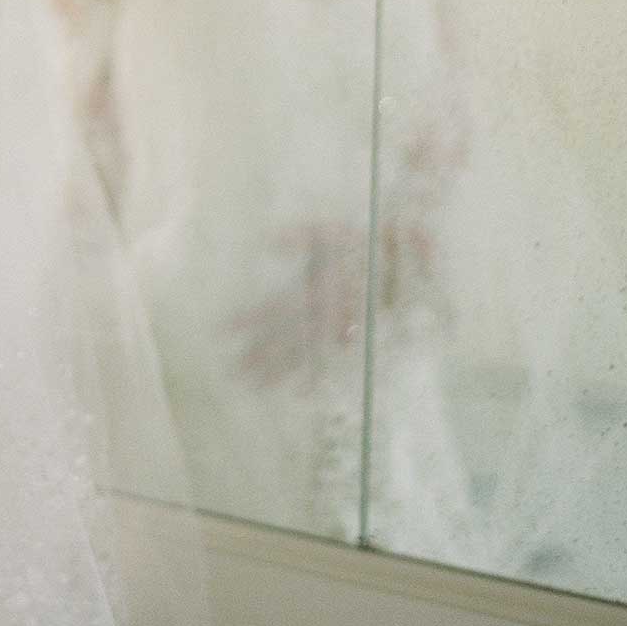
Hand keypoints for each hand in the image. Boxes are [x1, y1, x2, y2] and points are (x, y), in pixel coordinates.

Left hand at [227, 223, 366, 387]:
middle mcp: (325, 314)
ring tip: (255, 385)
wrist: (403, 265)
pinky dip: (317, 378)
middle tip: (234, 372)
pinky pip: (332, 362)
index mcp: (317, 288)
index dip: (249, 320)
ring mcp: (340, 330)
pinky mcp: (354, 339)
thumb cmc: (363, 245)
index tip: (223, 331)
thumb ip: (300, 236)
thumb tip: (268, 241)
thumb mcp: (331, 231)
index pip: (275, 308)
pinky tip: (301, 393)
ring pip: (306, 354)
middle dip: (260, 355)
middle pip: (286, 339)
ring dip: (280, 370)